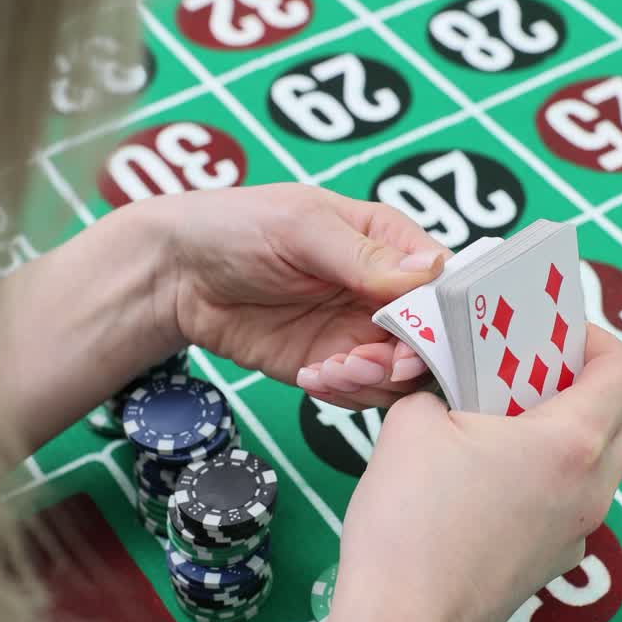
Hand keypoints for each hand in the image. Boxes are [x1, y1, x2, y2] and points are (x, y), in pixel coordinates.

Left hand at [159, 183, 448, 407]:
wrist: (176, 275)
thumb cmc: (237, 227)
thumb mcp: (301, 228)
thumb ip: (364, 256)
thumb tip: (429, 272)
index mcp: (390, 243)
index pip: (444, 284)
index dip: (442, 316)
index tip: (417, 336)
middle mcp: (384, 292)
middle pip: (432, 339)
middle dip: (406, 358)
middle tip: (365, 361)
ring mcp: (359, 332)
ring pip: (402, 375)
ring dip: (372, 381)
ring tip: (329, 369)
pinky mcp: (331, 365)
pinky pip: (362, 393)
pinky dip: (345, 395)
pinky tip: (311, 377)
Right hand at [310, 326, 621, 621]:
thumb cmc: (409, 524)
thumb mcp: (414, 421)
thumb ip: (443, 384)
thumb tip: (449, 382)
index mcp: (570, 443)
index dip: (593, 337)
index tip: (550, 330)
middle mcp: (591, 489)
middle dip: (594, 382)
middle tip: (536, 370)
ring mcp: (578, 531)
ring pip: (605, 461)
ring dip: (571, 429)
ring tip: (504, 419)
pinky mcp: (554, 560)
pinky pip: (572, 500)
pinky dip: (549, 475)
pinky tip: (489, 476)